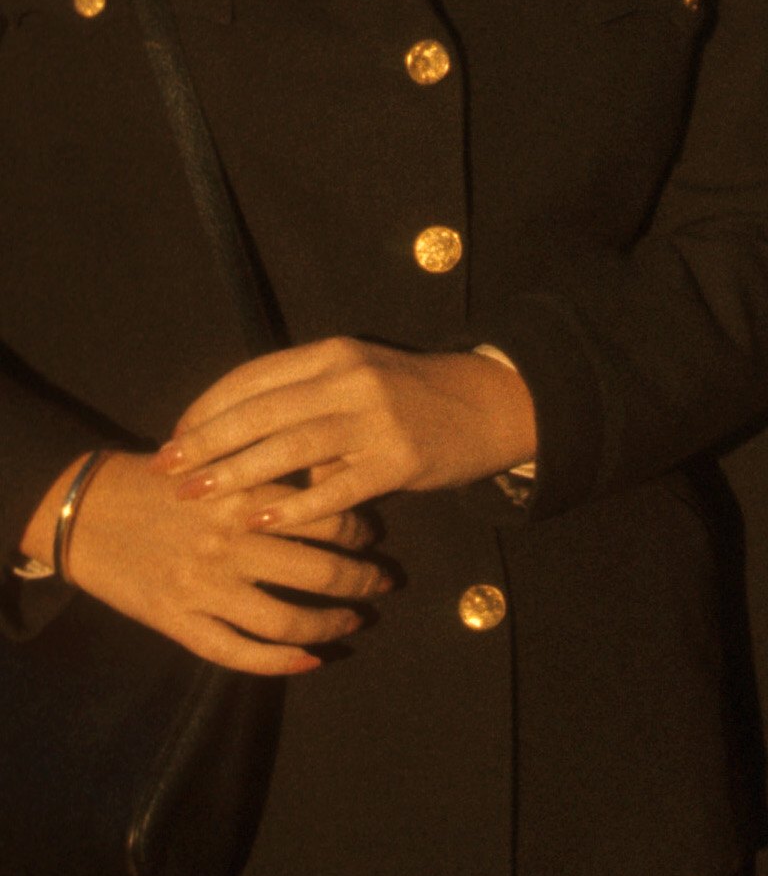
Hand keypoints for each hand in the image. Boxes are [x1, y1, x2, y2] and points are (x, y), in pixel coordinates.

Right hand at [53, 445, 389, 676]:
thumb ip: (264, 473)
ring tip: (354, 620)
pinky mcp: (178, 621)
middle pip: (322, 571)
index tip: (371, 535)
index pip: (327, 515)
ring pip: (289, 619)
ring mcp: (204, 588)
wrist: (80, 509)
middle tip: (381, 581)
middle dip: (364, 580)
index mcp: (241, 495)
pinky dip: (282, 663)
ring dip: (333, 624)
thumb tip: (330, 478)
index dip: (361, 529)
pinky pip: (239, 653)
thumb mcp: (212, 461)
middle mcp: (229, 543)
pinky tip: (311, 661)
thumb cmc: (152, 481)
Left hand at [160, 341, 537, 525]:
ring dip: (235, 473)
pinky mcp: (399, 459)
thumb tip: (248, 444)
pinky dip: (292, 506)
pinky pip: (335, 488)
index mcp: (333, 354)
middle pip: (260, 410)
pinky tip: (260, 521)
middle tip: (167, 469)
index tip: (175, 436)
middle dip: (205, 442)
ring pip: (289, 446)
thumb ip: (306, 403)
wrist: (493, 405)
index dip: (207, 407)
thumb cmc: (413, 397)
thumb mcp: (358, 381)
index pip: (253, 376)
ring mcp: (376, 418)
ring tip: (197, 495)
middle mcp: (350, 379)